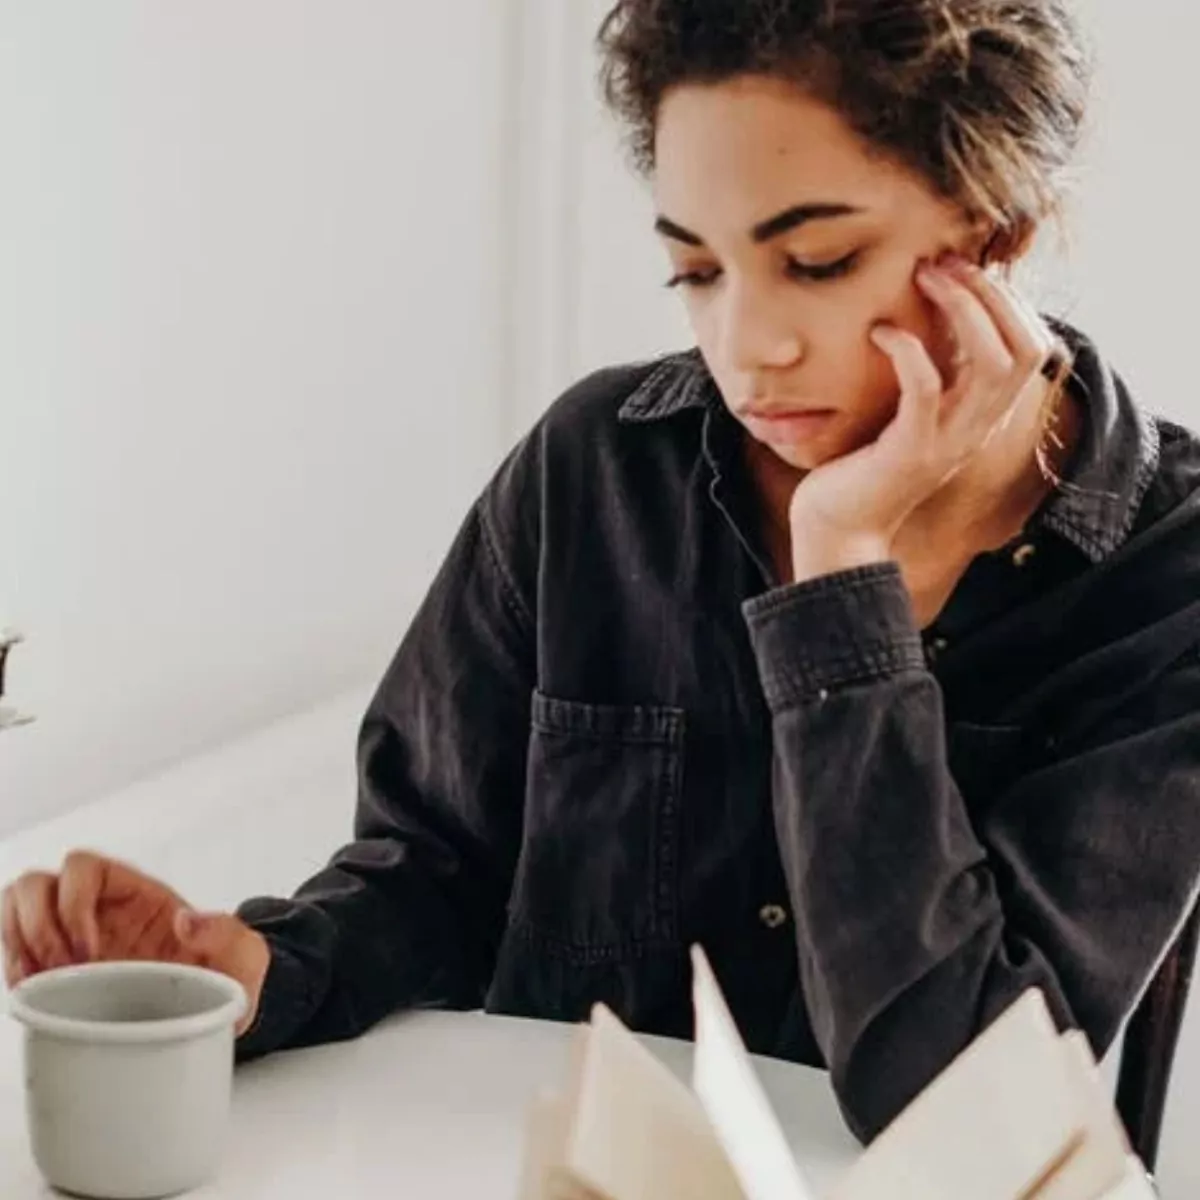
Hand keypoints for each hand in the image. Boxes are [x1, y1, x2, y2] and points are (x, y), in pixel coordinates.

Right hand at [1, 851, 269, 1034]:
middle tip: (61, 970)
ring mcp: (75, 936)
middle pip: (35, 884)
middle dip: (36, 927)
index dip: (72, 901)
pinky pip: (16, 951)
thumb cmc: (226, 978)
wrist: (215, 1014)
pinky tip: (31, 996)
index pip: (83, 866)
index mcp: (138, 894)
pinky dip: (13, 968)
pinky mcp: (61, 970)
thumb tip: (189, 922)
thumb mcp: (245, 956)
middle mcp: (99, 908)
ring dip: (16, 943)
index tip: (89, 950)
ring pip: (16, 909)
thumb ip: (229, 935)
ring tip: (37, 983)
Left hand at [788, 256, 1060, 581]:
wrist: (837, 531)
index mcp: (983, 416)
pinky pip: (926, 388)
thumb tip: (931, 320)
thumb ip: (933, 379)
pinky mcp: (910, 450)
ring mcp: (948, 441)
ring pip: (992, 362)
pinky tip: (880, 332)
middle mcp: (977, 428)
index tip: (966, 269)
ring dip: (963, 308)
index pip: (1032, 347)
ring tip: (924, 277)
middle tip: (945, 262)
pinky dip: (909, 351)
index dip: (1010, 301)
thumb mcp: (909, 416)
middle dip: (992, 293)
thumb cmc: (862, 467)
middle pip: (1025, 347)